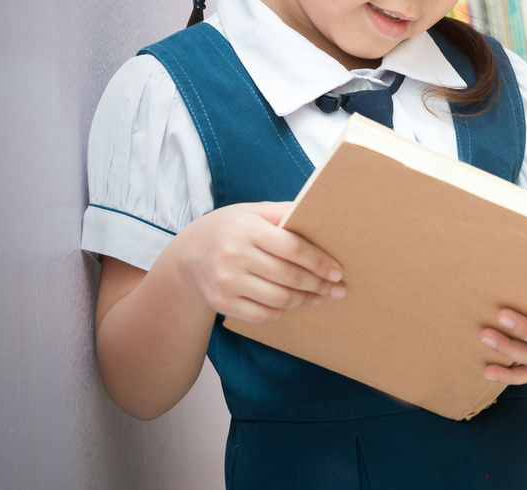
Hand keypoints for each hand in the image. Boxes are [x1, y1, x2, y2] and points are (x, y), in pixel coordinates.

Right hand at [170, 201, 344, 324]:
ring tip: (319, 297)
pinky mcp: (221, 303)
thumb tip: (322, 213)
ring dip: (305, 301)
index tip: (337, 272)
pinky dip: (283, 312)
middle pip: (289, 276)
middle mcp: (233, 256)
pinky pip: (262, 315)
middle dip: (319, 285)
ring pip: (278, 299)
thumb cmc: (231, 229)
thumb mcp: (253, 212)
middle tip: (337, 289)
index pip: (293, 249)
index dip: (320, 262)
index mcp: (246, 229)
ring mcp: (225, 282)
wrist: (189, 254)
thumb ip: (284, 213)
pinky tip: (293, 305)